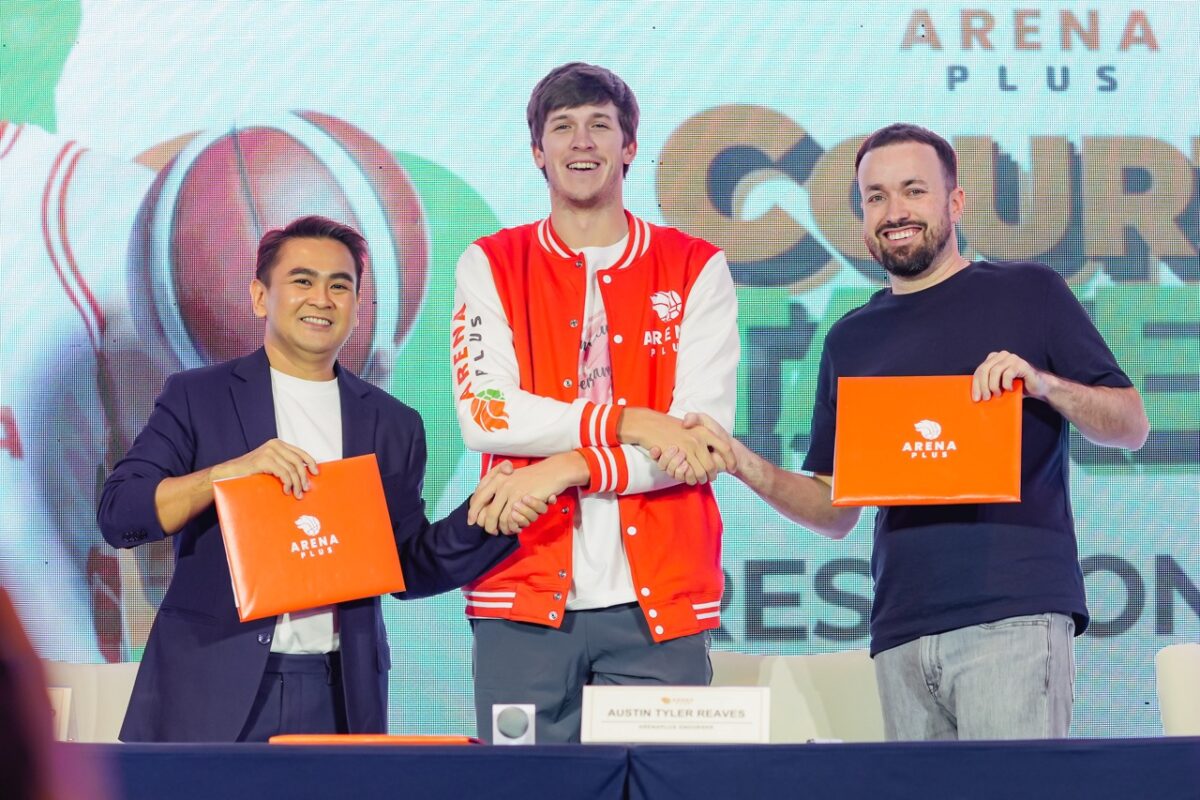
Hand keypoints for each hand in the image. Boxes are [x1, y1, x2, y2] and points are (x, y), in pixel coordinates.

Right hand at [210, 439, 317, 498]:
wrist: (230, 473)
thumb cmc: (251, 471)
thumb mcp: (270, 464)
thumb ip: (283, 464)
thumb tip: (303, 475)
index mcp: (278, 444)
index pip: (300, 453)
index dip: (310, 462)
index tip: (315, 473)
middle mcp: (275, 445)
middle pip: (298, 462)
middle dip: (304, 477)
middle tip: (306, 489)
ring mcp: (269, 451)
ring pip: (292, 470)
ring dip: (296, 484)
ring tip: (297, 494)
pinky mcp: (264, 460)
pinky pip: (283, 473)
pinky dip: (287, 484)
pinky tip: (286, 491)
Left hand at [469, 457, 577, 534]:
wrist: (552, 471)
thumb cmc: (532, 476)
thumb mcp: (512, 477)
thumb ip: (498, 486)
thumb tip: (485, 503)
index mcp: (497, 478)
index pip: (478, 497)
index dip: (473, 512)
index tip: (471, 522)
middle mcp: (502, 484)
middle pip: (488, 512)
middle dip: (488, 526)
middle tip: (491, 532)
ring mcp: (512, 491)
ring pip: (500, 518)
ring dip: (502, 528)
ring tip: (505, 531)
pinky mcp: (522, 498)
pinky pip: (512, 518)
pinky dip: (512, 526)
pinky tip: (515, 528)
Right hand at [619, 409, 733, 484]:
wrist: (650, 424)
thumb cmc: (670, 425)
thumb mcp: (691, 423)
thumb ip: (704, 433)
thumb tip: (713, 448)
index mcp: (705, 431)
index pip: (725, 448)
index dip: (731, 460)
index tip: (732, 468)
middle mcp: (699, 440)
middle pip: (713, 465)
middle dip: (713, 475)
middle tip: (711, 477)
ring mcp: (688, 449)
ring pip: (701, 472)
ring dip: (701, 478)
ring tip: (700, 479)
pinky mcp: (678, 456)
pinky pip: (689, 474)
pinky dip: (690, 478)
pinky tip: (689, 476)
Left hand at [972, 350, 1045, 400]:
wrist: (1037, 387)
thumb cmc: (1016, 387)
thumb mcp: (999, 386)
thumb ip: (988, 385)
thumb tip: (975, 397)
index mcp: (994, 358)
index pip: (980, 370)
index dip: (976, 385)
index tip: (976, 398)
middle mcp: (1002, 355)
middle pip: (985, 370)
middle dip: (983, 386)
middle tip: (986, 398)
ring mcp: (1012, 358)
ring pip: (995, 371)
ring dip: (993, 386)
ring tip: (998, 394)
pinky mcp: (1021, 364)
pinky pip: (1008, 373)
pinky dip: (1006, 384)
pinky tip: (1009, 389)